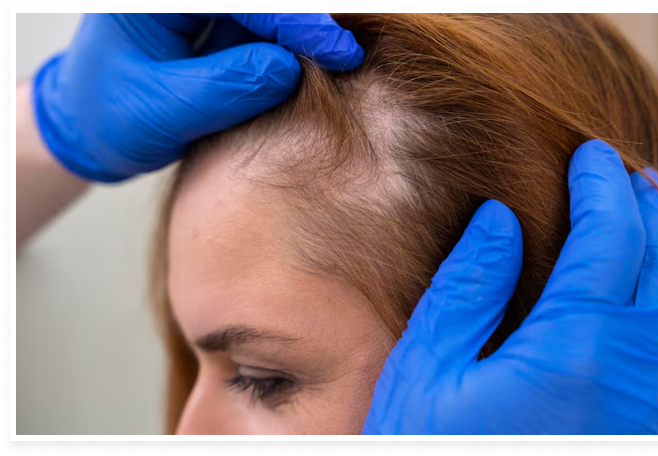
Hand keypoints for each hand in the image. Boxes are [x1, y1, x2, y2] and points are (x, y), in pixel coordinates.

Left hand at [32, 13, 362, 182]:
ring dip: (303, 31)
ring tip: (341, 61)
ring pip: (268, 13)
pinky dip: (293, 43)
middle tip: (350, 54)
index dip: (298, 23)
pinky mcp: (217, 22)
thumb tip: (289, 68)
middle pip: (262, 4)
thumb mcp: (163, 111)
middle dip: (307, 21)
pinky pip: (264, 26)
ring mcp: (204, 7)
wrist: (91, 127)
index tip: (341, 53)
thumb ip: (224, 88)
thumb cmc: (112, 117)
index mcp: (157, 0)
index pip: (245, 1)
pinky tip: (318, 62)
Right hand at [363, 139, 657, 434]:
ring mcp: (652, 418)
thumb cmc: (433, 455)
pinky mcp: (652, 443)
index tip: (592, 157)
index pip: (610, 240)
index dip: (603, 189)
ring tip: (649, 224)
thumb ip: (469, 286)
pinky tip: (651, 305)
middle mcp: (633, 380)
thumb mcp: (430, 369)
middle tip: (630, 177)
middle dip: (649, 213)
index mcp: (574, 351)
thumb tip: (500, 220)